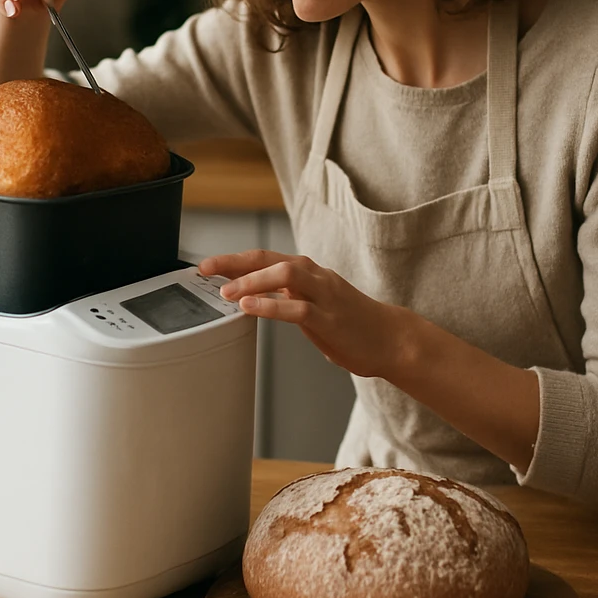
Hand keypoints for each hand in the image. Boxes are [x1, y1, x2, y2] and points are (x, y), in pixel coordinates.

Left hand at [200, 250, 413, 378]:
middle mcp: (315, 277)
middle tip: (206, 269)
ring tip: (226, 291)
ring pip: (285, 274)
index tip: (208, 265)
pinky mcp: (330, 319)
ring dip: (251, 281)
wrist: (391, 339)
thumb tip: (256, 301)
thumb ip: (289, 299)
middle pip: (269, 258)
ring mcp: (324, 296)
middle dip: (234, 261)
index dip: (234, 260)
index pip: (265, 259)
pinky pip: (297, 307)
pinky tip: (249, 308)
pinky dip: (270, 305)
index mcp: (309, 274)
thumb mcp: (315, 305)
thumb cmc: (352, 324)